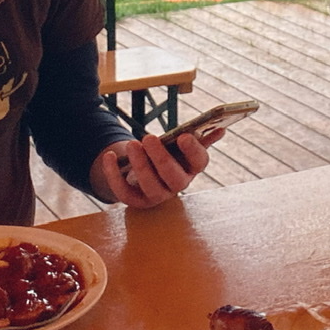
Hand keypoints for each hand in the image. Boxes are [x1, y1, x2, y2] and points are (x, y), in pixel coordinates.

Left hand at [93, 130, 211, 209]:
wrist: (141, 171)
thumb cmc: (166, 154)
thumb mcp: (180, 145)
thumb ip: (199, 138)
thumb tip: (221, 128)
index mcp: (191, 168)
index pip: (199, 163)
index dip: (193, 150)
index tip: (183, 136)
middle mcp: (177, 185)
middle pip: (174, 177)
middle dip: (161, 158)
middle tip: (148, 137)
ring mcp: (157, 195)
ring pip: (150, 186)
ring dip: (140, 165)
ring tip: (132, 145)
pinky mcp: (136, 201)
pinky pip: (124, 193)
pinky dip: (114, 175)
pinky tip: (109, 156)